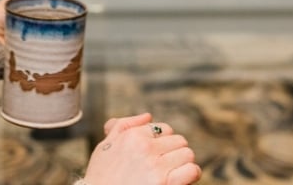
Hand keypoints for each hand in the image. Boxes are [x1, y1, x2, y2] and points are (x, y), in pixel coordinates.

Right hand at [83, 112, 200, 184]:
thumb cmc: (100, 178)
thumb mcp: (104, 147)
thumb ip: (124, 125)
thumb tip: (148, 115)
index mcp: (132, 136)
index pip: (163, 129)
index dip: (162, 143)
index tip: (157, 155)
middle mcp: (145, 147)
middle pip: (179, 140)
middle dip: (174, 152)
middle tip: (166, 165)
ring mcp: (156, 166)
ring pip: (187, 154)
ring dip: (183, 163)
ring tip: (174, 173)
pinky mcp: (166, 183)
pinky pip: (192, 170)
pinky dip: (191, 174)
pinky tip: (183, 180)